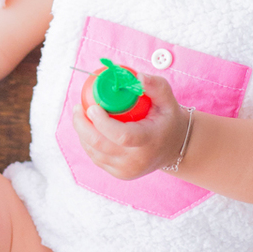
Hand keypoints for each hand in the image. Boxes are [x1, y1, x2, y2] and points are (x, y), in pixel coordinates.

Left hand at [72, 71, 190, 180]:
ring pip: (94, 151)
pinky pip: (96, 158)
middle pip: (100, 144)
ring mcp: (127, 170)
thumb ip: (155, 86)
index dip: (102, 122)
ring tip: (81, 115)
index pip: (121, 135)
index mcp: (149, 141)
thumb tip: (138, 77)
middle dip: (82, 125)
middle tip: (78, 108)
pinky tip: (88, 129)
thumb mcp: (167, 100)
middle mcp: (137, 160)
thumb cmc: (167, 119)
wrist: (174, 147)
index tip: (92, 107)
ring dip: (82, 133)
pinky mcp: (119, 174)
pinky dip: (88, 143)